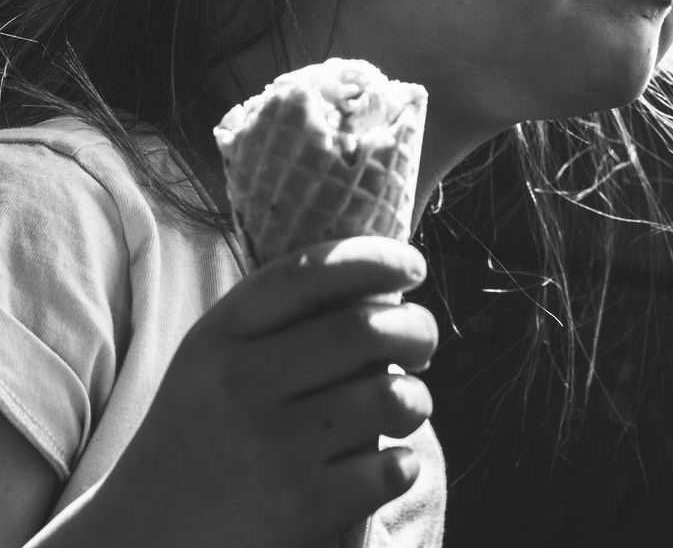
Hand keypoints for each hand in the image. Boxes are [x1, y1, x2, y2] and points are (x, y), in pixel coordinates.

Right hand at [96, 237, 436, 547]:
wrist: (142, 539)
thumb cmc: (201, 432)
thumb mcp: (215, 358)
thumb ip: (282, 318)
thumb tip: (387, 286)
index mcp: (220, 334)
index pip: (311, 273)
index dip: (375, 259)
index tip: (413, 265)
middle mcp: (241, 383)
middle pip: (364, 330)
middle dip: (415, 328)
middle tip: (423, 341)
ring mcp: (270, 448)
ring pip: (387, 397)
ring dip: (416, 398)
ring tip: (407, 404)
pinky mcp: (299, 508)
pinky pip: (388, 469)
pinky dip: (403, 464)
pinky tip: (387, 464)